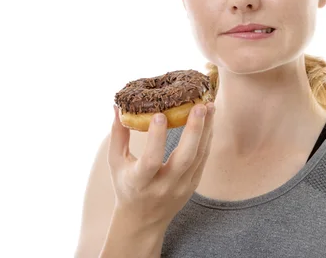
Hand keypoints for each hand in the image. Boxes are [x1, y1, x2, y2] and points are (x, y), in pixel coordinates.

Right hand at [107, 102, 214, 230]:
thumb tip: (118, 106)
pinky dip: (207, 138)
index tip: (161, 115)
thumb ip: (117, 135)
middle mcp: (163, 186)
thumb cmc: (126, 185)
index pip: (151, 160)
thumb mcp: (115, 163)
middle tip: (199, 106)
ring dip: (206, 130)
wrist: (143, 219)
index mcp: (140, 182)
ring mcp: (181, 187)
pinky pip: (203, 159)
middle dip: (194, 130)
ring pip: (199, 157)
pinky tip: (209, 120)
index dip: (156, 138)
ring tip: (209, 106)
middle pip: (185, 158)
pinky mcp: (193, 185)